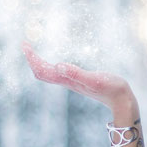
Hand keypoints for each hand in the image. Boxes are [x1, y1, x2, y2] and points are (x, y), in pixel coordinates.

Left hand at [22, 41, 136, 113]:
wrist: (122, 101)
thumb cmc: (112, 89)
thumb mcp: (95, 79)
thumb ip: (77, 73)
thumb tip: (57, 65)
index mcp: (68, 81)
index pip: (43, 71)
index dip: (32, 58)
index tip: (25, 45)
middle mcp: (68, 82)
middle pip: (42, 73)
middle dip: (32, 59)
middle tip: (25, 44)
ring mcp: (73, 83)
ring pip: (49, 74)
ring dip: (40, 63)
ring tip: (34, 51)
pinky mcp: (80, 82)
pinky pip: (59, 75)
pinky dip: (51, 66)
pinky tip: (56, 64)